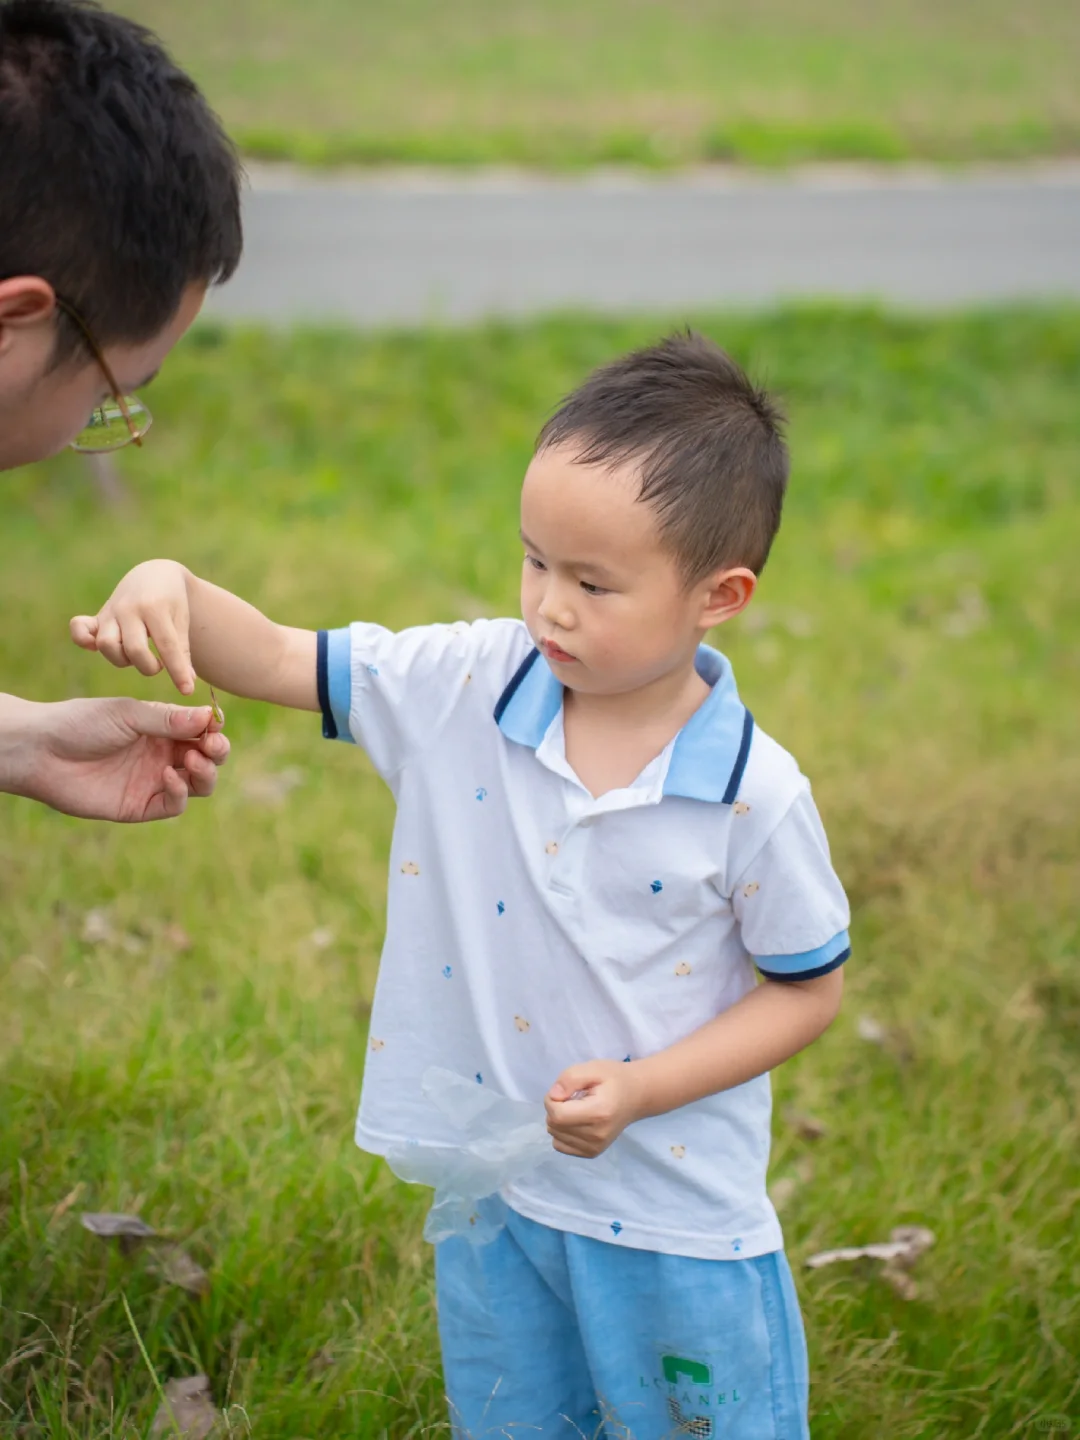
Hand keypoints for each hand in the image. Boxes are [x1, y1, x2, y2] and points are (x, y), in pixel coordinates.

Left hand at [16, 696, 228, 821]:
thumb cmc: (81, 724)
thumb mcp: (128, 715)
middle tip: (212, 745)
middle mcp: (161, 754)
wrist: (43, 752)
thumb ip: (168, 719)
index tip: (216, 726)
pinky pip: (174, 804)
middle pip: (207, 758)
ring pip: (198, 783)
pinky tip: (168, 775)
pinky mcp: (140, 806)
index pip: (201, 730)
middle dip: (217, 751)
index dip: (214, 730)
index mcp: (160, 728)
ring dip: (205, 772)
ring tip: (193, 759)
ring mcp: (153, 781)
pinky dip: (180, 791)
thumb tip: (210, 717)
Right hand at [71, 559, 196, 694]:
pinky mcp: (98, 617)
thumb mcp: (182, 620)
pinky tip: (95, 647)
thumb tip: (187, 685)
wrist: (154, 574)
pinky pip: (79, 628)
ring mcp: (110, 612)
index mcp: (155, 607)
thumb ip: (182, 651)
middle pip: (133, 649)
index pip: (166, 645)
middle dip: (148, 666)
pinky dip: (82, 640)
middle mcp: (128, 609)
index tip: (187, 690)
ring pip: (106, 644)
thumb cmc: (172, 602)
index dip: (177, 671)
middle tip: (158, 665)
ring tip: (137, 656)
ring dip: (121, 659)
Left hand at [545, 1059, 646, 1157]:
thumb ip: (570, 1079)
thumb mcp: (592, 1068)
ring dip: (558, 1120)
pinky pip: (561, 1146)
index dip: (552, 1099)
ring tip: (577, 1109)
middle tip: (572, 1097)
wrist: (637, 1096)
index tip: (564, 1090)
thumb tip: (553, 1096)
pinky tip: (576, 1122)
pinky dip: (562, 1133)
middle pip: (554, 1126)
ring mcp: (595, 1148)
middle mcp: (597, 1135)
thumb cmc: (614, 1079)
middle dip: (555, 1108)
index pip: (557, 1115)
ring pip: (555, 1136)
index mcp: (598, 1113)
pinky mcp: (593, 1153)